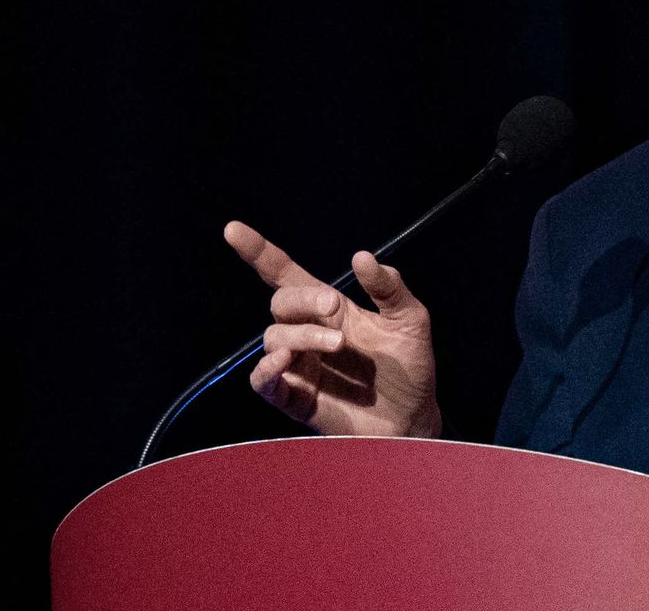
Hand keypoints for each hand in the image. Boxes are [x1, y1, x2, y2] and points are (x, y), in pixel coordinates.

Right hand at [225, 220, 442, 437]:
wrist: (414, 418)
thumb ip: (389, 288)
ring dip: (301, 335)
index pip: (286, 274)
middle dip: (302, 301)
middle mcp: (309, 333)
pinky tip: (286, 361)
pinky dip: (267, 369)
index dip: (259, 252)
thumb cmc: (410, 367)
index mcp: (330, 309)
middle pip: (280, 303)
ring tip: (337, 343)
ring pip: (273, 338)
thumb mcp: (410, 319)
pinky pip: (263, 381)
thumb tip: (362, 257)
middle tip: (334, 307)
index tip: (233, 230)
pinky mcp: (295, 398)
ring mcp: (299, 365)